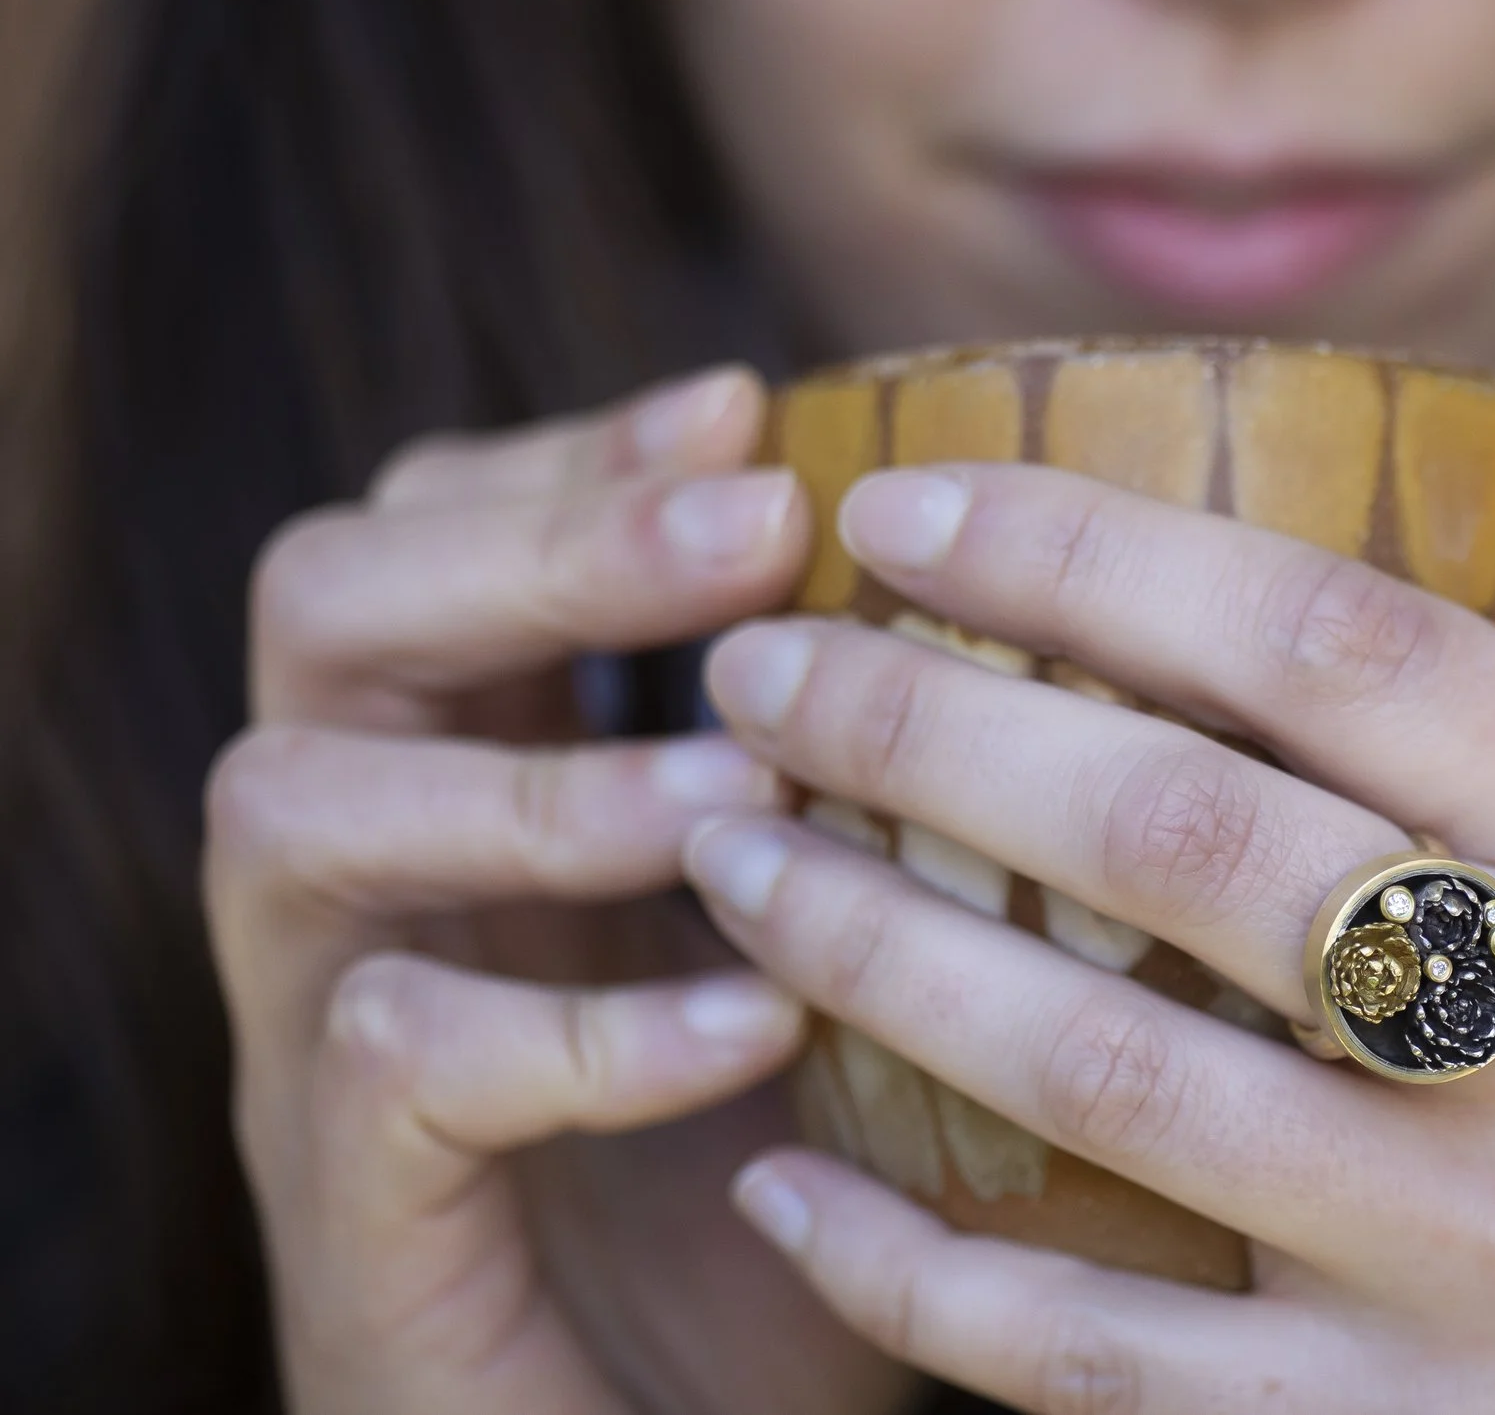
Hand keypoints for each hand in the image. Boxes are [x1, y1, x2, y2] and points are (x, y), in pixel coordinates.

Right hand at [206, 367, 918, 1414]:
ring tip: (744, 792)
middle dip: (542, 542)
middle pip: (327, 605)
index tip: (756, 408)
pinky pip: (392, 1061)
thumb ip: (887, 795)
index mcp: (472, 773)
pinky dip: (582, 1027)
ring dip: (536, 776)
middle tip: (749, 526)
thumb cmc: (788, 1174)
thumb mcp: (847, 945)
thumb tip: (1071, 629)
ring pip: (298, 811)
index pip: (446, 529)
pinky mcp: (350, 1212)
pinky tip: (751, 1023)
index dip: (585, 452)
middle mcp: (367, 875)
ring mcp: (324, 1037)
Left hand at [682, 366, 1494, 1412]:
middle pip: (1172, 839)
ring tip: (727, 856)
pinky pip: (1105, 1363)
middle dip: (914, 726)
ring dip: (866, 958)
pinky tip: (782, 1184)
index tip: (908, 502)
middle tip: (756, 663)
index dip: (1084, 546)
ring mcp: (1482, 1270)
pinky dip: (914, 1275)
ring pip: (1101, 1086)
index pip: (1328, 640)